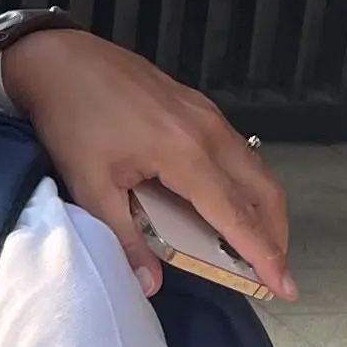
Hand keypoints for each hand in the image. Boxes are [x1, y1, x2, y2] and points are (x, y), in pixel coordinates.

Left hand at [0, 27, 293, 300]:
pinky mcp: (199, 107)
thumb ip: (124, 238)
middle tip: (274, 272)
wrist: (62, 60)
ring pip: (256, 169)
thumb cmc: (72, 120)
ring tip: (258, 245)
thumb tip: (150, 284)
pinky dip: (247, 185)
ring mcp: (208, 116)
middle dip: (276, 236)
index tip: (285, 286)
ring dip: (264, 210)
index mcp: (185, 154)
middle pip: (263, 191)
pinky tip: (232, 204)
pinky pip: (238, 152)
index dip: (264, 255)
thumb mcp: (90, 186)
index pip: (237, 216)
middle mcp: (208, 133)